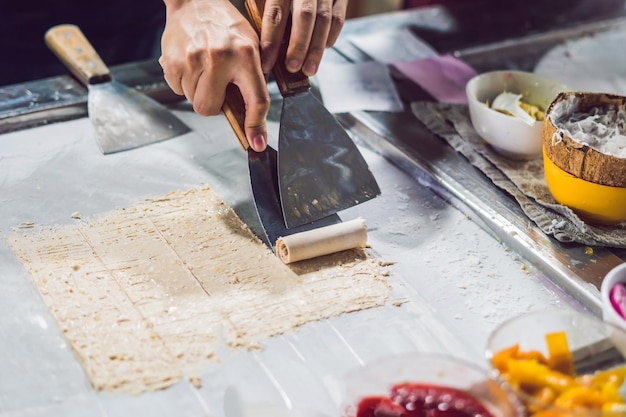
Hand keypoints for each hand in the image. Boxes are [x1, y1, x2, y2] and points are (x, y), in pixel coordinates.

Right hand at [159, 0, 268, 151]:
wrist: (195, 1)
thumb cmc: (226, 26)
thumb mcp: (251, 46)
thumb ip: (252, 80)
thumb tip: (253, 121)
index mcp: (246, 54)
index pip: (256, 100)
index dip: (256, 126)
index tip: (256, 144)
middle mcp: (219, 57)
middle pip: (209, 108)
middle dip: (212, 104)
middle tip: (216, 86)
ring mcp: (193, 59)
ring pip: (192, 100)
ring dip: (197, 91)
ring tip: (204, 68)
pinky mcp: (172, 60)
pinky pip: (176, 89)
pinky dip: (183, 83)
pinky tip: (191, 64)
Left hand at [258, 0, 348, 75]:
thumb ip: (260, 4)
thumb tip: (254, 38)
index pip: (276, 13)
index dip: (271, 41)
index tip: (266, 63)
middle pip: (304, 16)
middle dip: (298, 46)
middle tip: (291, 68)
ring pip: (324, 19)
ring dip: (316, 48)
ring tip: (309, 69)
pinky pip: (338, 16)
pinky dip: (331, 35)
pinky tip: (323, 49)